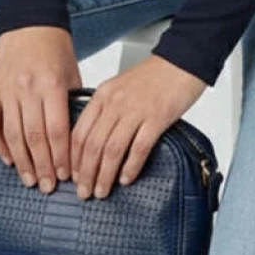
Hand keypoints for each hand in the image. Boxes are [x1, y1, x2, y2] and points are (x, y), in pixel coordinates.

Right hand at [0, 26, 82, 192]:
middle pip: (34, 137)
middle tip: (47, 187)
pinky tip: (8, 160)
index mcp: (52, 84)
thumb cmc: (54, 47)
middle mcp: (27, 89)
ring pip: (12, 135)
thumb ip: (73, 104)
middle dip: (43, 166)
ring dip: (22, 162)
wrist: (28, 21)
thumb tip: (76, 137)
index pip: (56, 129)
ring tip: (29, 180)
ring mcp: (7, 91)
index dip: (61, 156)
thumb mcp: (72, 73)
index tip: (66, 175)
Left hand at [70, 54, 207, 198]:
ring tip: (102, 191)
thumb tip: (95, 141)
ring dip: (104, 175)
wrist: (182, 61)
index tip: (73, 177)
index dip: (74, 159)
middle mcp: (115, 103)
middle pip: (92, 145)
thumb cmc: (153, 76)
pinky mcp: (157, 118)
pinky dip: (130, 166)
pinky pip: (139, 147)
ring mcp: (136, 110)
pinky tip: (126, 179)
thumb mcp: (119, 87)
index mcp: (103, 95)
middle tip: (84, 192)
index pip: (80, 132)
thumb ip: (106, 109)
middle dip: (85, 173)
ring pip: (111, 149)